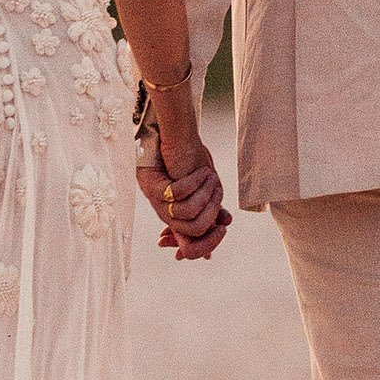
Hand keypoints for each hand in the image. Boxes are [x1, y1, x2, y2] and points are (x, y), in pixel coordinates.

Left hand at [136, 128, 231, 260]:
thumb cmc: (190, 156)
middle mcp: (164, 212)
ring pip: (188, 215)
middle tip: (222, 209)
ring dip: (206, 195)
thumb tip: (226, 224)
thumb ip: (212, 205)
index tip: (221, 230)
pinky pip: (179, 194)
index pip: (188, 246)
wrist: (175, 132)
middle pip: (191, 236)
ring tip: (210, 178)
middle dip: (212, 219)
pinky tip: (202, 171)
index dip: (204, 247)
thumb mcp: (204, 185)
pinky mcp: (153, 186)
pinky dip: (194, 182)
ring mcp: (157, 201)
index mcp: (176, 215)